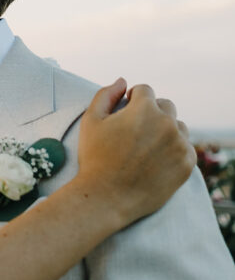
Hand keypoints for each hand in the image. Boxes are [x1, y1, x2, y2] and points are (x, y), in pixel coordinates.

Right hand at [77, 78, 195, 225]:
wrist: (107, 198)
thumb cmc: (95, 158)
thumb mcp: (91, 121)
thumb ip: (106, 95)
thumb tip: (122, 81)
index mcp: (144, 109)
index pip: (145, 91)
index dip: (132, 100)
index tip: (125, 114)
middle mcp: (167, 123)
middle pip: (165, 106)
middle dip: (151, 113)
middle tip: (136, 133)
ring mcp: (180, 144)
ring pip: (178, 126)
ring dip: (166, 131)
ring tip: (146, 148)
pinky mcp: (187, 164)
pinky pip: (186, 148)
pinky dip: (174, 150)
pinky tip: (156, 161)